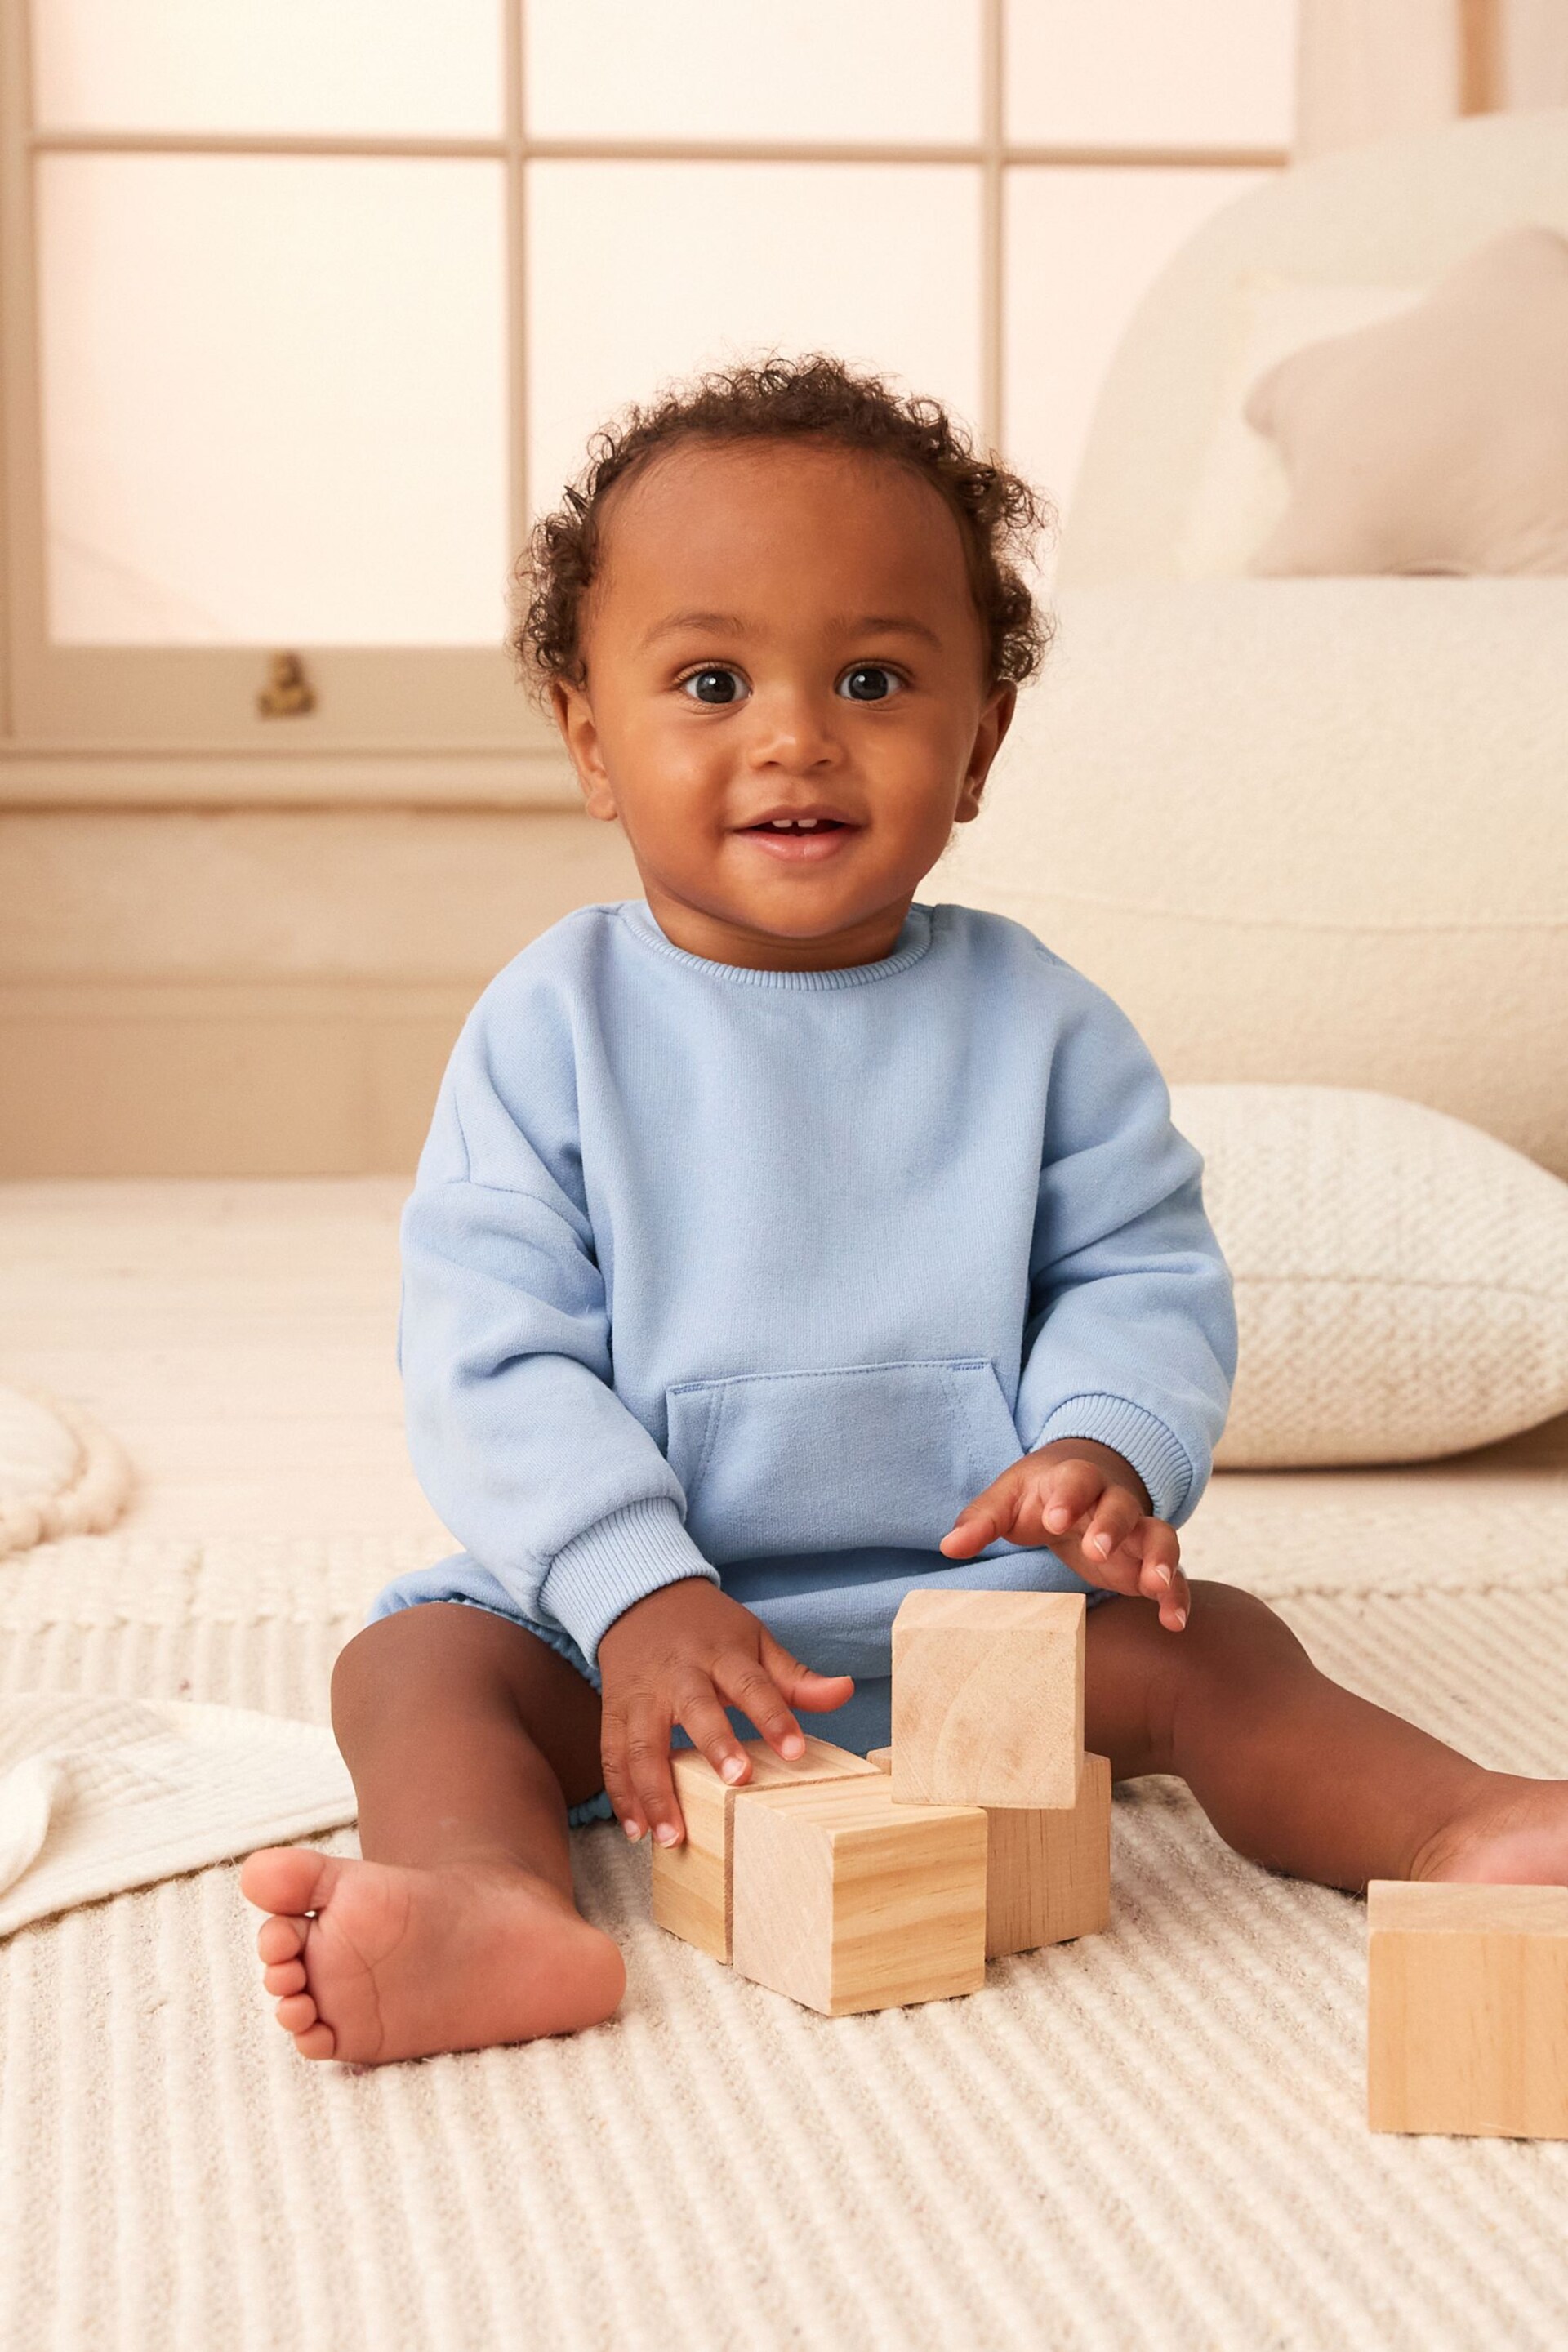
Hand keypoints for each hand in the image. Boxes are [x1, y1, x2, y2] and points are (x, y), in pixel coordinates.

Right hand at [596, 1577, 854, 1846]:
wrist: (640, 1597)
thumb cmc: (707, 1629)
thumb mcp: (754, 1640)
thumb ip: (796, 1676)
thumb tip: (846, 1691)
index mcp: (720, 1655)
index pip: (752, 1684)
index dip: (774, 1716)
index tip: (795, 1752)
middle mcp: (679, 1674)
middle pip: (696, 1709)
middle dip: (715, 1745)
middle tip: (735, 1782)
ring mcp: (641, 1695)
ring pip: (641, 1743)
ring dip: (654, 1791)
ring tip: (671, 1837)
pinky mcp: (612, 1710)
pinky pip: (611, 1755)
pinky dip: (622, 1794)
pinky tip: (637, 1829)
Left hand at [939, 1437, 1188, 1630]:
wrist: (1083, 1486)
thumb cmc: (1038, 1496)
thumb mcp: (1007, 1500)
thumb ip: (981, 1521)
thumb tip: (949, 1546)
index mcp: (1074, 1481)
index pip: (1076, 1480)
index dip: (1068, 1497)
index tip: (1053, 1519)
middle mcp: (1112, 1502)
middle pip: (1122, 1506)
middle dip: (1111, 1525)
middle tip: (1094, 1549)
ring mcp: (1136, 1533)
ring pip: (1160, 1536)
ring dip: (1160, 1558)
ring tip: (1154, 1584)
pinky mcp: (1146, 1564)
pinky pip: (1173, 1576)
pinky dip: (1177, 1595)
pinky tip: (1174, 1622)